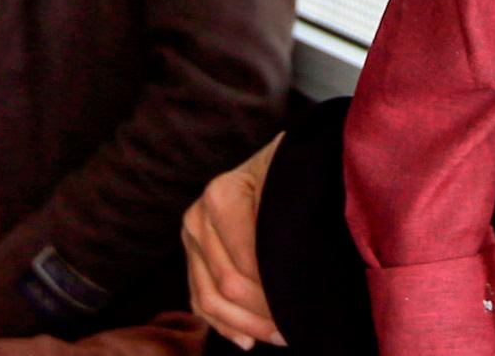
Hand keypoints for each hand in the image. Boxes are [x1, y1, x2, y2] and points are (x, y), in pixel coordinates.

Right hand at [182, 133, 284, 349]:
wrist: (276, 158)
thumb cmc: (292, 169)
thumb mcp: (295, 180)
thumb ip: (292, 217)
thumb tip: (300, 269)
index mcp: (221, 195)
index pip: (246, 261)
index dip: (275, 288)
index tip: (304, 305)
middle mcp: (197, 217)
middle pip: (227, 284)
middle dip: (262, 312)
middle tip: (296, 327)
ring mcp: (190, 239)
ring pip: (209, 298)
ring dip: (245, 325)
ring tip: (280, 335)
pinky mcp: (191, 256)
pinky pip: (199, 300)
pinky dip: (223, 324)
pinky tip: (248, 340)